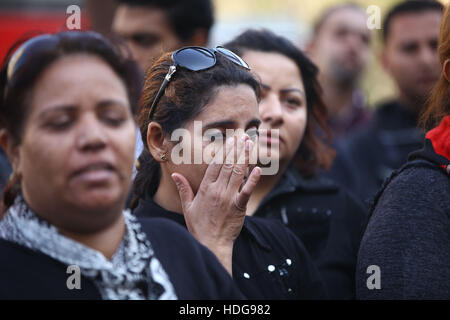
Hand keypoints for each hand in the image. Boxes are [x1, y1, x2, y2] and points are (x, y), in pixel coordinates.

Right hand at [171, 134, 260, 275]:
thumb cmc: (199, 226)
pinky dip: (252, 180)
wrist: (211, 244)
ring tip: (249, 144)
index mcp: (205, 189)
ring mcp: (229, 198)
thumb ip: (183, 189)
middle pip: (227, 165)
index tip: (229, 140)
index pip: (215, 164)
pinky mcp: (239, 207)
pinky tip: (258, 169)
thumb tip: (175, 174)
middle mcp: (217, 190)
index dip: (223, 150)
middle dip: (235, 149)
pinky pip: (247, 191)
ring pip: (237, 173)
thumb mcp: (187, 207)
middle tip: (242, 136)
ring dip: (244, 157)